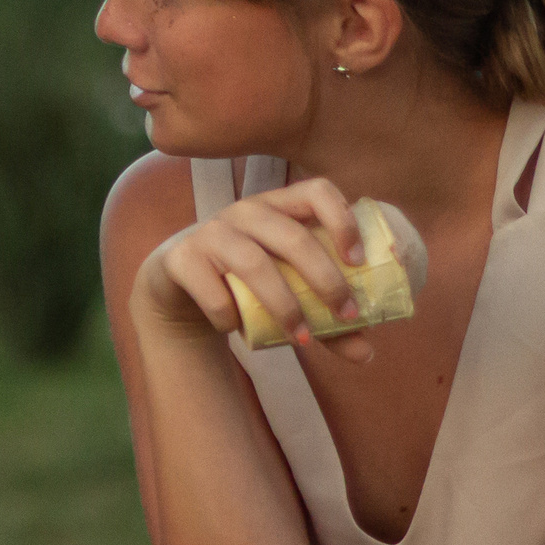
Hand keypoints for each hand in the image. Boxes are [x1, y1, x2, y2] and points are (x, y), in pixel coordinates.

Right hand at [132, 178, 375, 362]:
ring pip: (254, 264)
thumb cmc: (247, 287)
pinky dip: (230, 317)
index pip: (316, 191)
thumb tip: (367, 353)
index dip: (341, 220)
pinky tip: (238, 330)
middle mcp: (246, 210)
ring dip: (284, 306)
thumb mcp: (289, 295)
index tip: (358, 261)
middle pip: (293, 236)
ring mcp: (211, 230)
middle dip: (325, 278)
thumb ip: (326, 321)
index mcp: (280, 207)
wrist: (178, 287)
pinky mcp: (182, 258)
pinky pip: (213, 291)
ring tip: (301, 339)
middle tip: (346, 315)